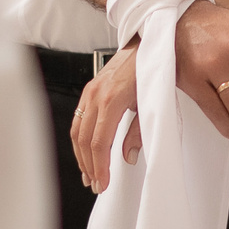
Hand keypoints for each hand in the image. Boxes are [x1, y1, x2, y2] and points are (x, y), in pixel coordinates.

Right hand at [71, 44, 143, 191]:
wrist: (147, 44)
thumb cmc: (151, 71)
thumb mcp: (150, 103)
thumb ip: (139, 132)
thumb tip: (129, 157)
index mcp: (112, 100)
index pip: (100, 142)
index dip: (100, 166)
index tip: (103, 182)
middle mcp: (96, 95)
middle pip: (85, 140)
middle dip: (89, 166)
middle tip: (96, 184)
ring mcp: (90, 92)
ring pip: (77, 131)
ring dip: (81, 155)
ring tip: (88, 173)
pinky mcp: (89, 90)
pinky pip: (77, 119)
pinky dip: (79, 139)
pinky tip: (84, 151)